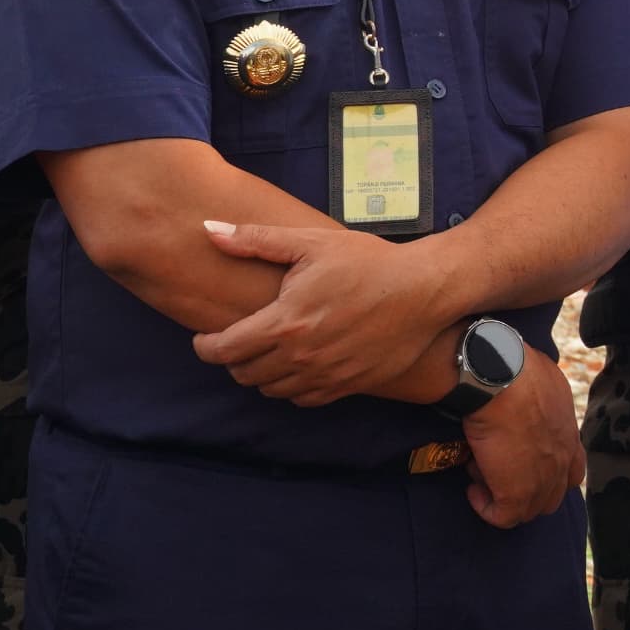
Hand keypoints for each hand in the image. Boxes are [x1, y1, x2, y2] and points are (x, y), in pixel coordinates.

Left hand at [191, 219, 454, 403]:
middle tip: (239, 341)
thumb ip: (256, 240)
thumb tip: (209, 230)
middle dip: (233, 359)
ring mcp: (325, 374)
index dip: (205, 346)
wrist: (424, 289)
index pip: (223, 350)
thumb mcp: (312, 243)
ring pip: (271, 390)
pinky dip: (292, 386)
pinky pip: (303, 399)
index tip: (205, 338)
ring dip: (262, 374)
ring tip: (268, 352)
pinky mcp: (347, 386)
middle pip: (243, 373)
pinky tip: (299, 365)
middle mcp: (301, 356)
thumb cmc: (368, 261)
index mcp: (285, 321)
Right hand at [461, 353, 583, 527]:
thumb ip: (542, 392)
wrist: (500, 379)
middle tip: (495, 468)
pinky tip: (472, 489)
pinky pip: (504, 517)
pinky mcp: (518, 493)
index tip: (520, 463)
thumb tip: (528, 386)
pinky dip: (486, 507)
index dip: (549, 474)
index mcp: (568, 432)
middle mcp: (562, 457)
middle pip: (552, 495)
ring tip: (480, 472)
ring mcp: (544, 478)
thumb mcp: (542, 378)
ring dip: (503, 496)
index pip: (573, 469)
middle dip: (524, 489)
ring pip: (529, 509)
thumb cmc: (515, 369)